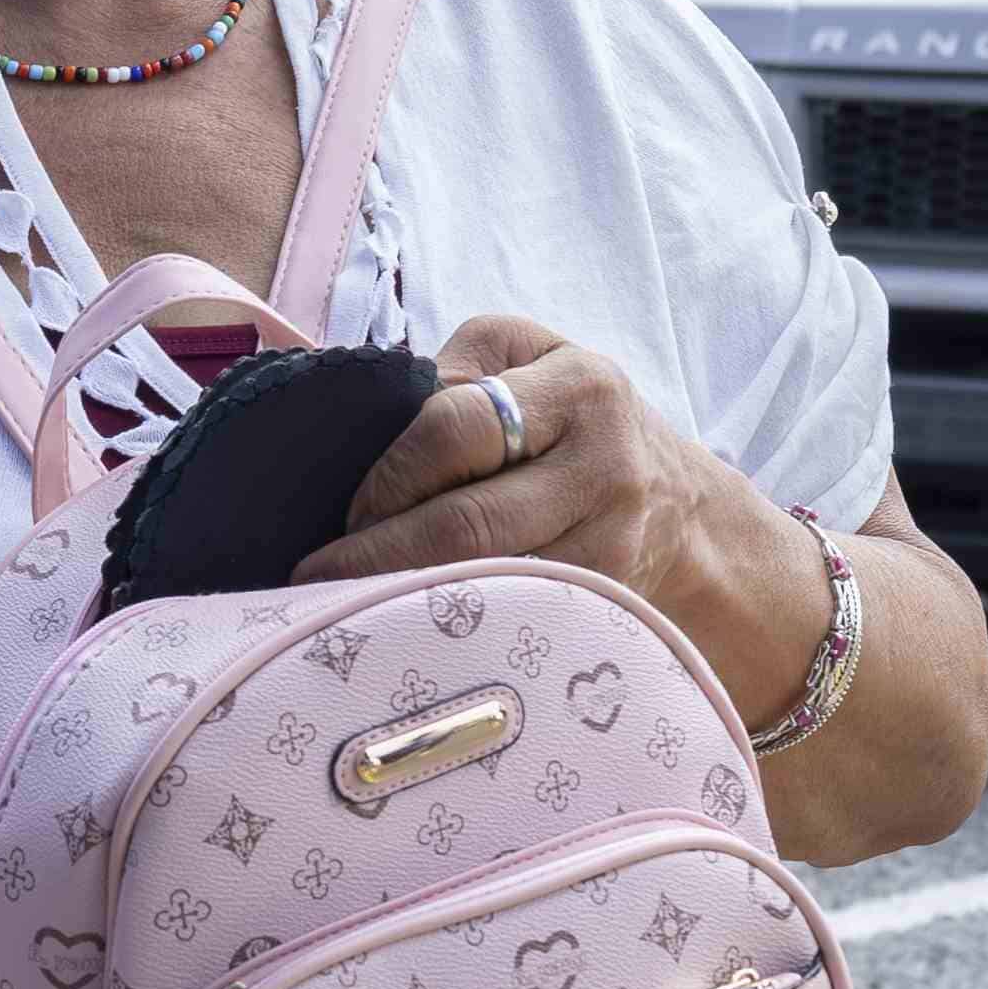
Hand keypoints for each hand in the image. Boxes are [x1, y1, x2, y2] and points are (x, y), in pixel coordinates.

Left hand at [295, 312, 833, 686]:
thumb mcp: (521, 358)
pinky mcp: (607, 606)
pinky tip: (404, 631)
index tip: (343, 510)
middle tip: (314, 579)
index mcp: (579, 387)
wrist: (674, 501)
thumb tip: (362, 430)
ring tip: (343, 609)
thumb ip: (446, 374)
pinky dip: (453, 629)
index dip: (388, 474)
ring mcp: (612, 546)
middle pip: (467, 524)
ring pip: (489, 586)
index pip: (455, 428)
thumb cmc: (565, 417)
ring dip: (406, 602)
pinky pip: (514, 622)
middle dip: (377, 556)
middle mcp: (604, 468)